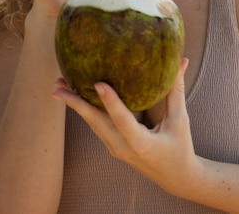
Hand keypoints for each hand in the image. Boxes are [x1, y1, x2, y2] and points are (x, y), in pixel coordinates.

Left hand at [52, 58, 197, 195]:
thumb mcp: (180, 120)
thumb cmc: (179, 147)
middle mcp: (122, 148)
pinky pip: (96, 125)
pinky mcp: (112, 145)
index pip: (122, 120)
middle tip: (57, 85)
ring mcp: (115, 148)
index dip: (110, 101)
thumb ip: (176, 90)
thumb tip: (181, 60)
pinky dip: (84, 109)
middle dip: (74, 104)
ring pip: (92, 123)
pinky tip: (76, 94)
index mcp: (141, 144)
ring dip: (75, 105)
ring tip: (59, 85)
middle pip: (95, 123)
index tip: (98, 82)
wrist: (175, 177)